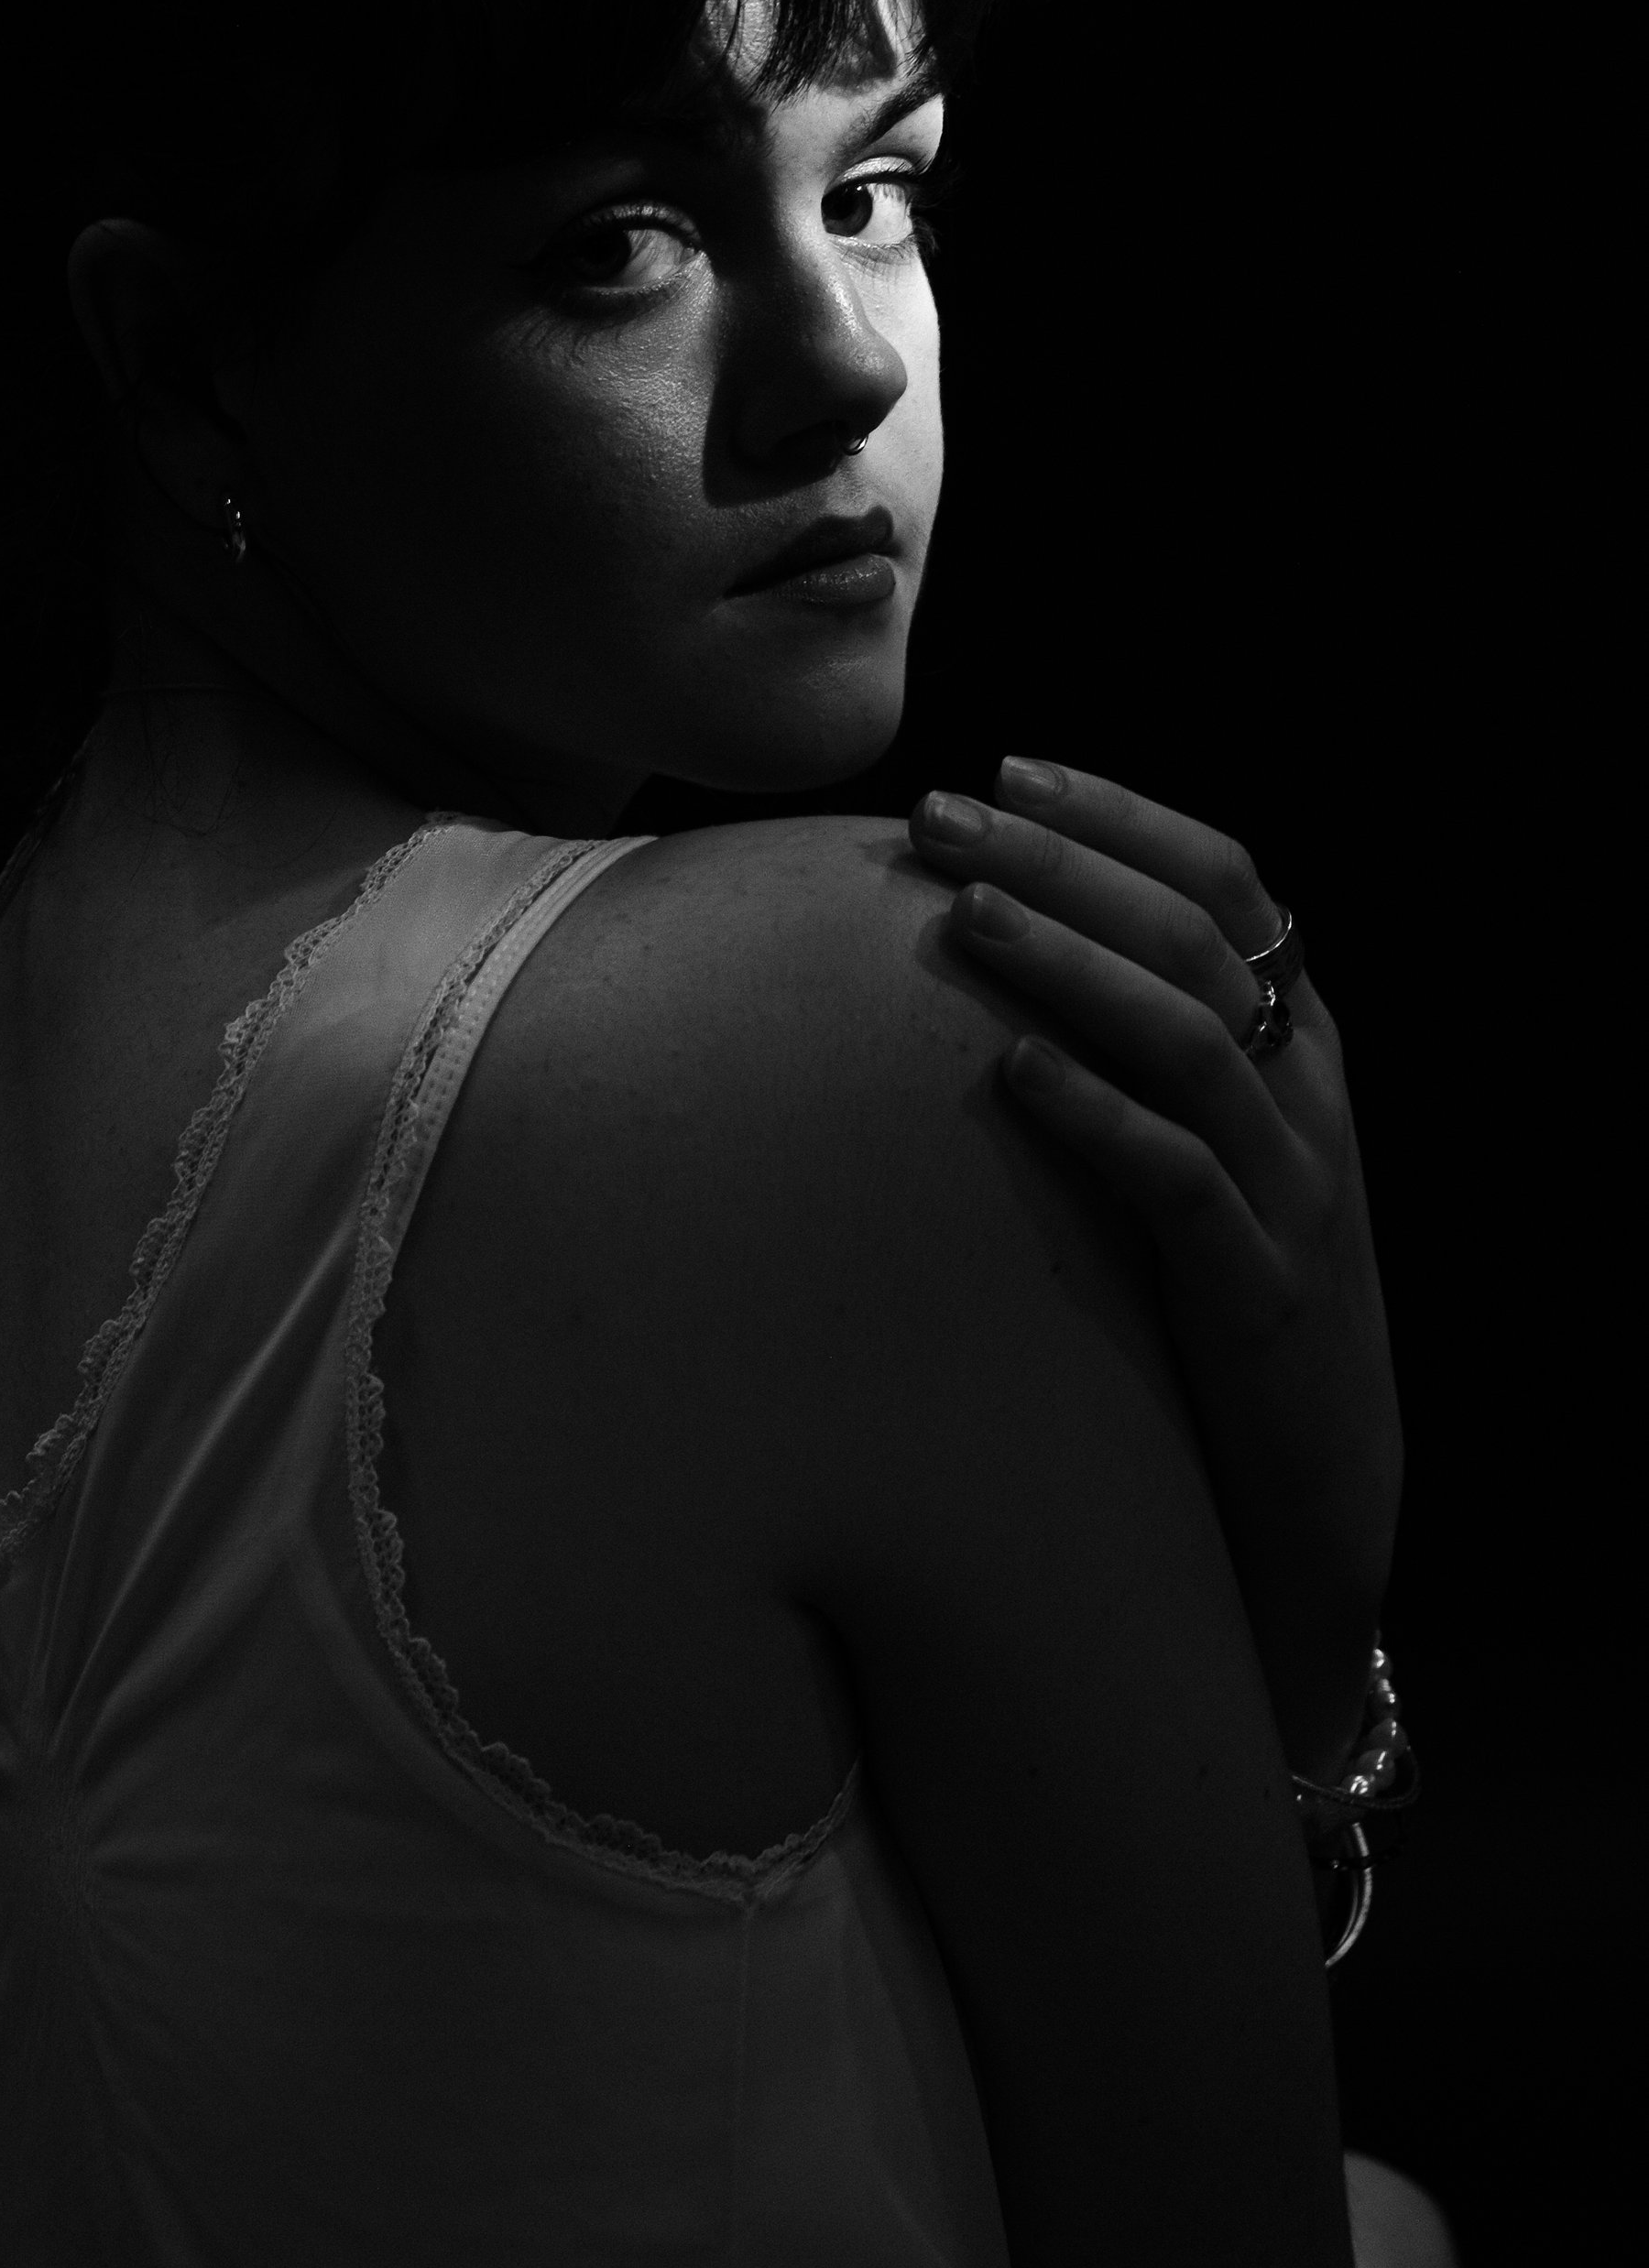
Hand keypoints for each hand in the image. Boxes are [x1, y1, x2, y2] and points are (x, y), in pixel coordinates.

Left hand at [908, 757, 1400, 1782]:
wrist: (1322, 1499)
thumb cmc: (1228, 1308)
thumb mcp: (1213, 1157)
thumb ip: (1148, 1057)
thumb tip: (1007, 949)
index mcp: (1304, 1047)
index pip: (1231, 884)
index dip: (1123, 817)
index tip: (1011, 768)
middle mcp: (1310, 1098)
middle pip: (1194, 936)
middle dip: (1063, 861)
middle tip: (944, 817)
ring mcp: (1294, 1191)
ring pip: (1187, 1038)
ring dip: (1067, 962)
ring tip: (963, 912)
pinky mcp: (1257, 1289)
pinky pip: (1177, 1179)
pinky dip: (1093, 1113)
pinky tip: (1009, 1070)